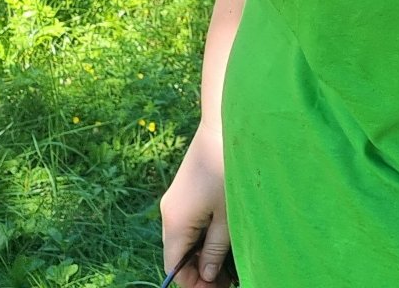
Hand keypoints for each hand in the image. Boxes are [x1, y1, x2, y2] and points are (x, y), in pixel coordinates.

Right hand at [160, 133, 232, 285]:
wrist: (224, 125)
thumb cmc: (229, 170)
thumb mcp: (228, 216)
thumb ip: (215, 248)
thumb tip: (206, 274)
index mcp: (175, 223)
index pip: (175, 266)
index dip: (193, 282)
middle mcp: (168, 214)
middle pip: (177, 254)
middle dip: (198, 270)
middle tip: (228, 279)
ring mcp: (174, 201)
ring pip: (183, 239)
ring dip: (201, 253)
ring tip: (228, 263)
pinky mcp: (184, 190)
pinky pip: (188, 222)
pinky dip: (201, 235)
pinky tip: (222, 239)